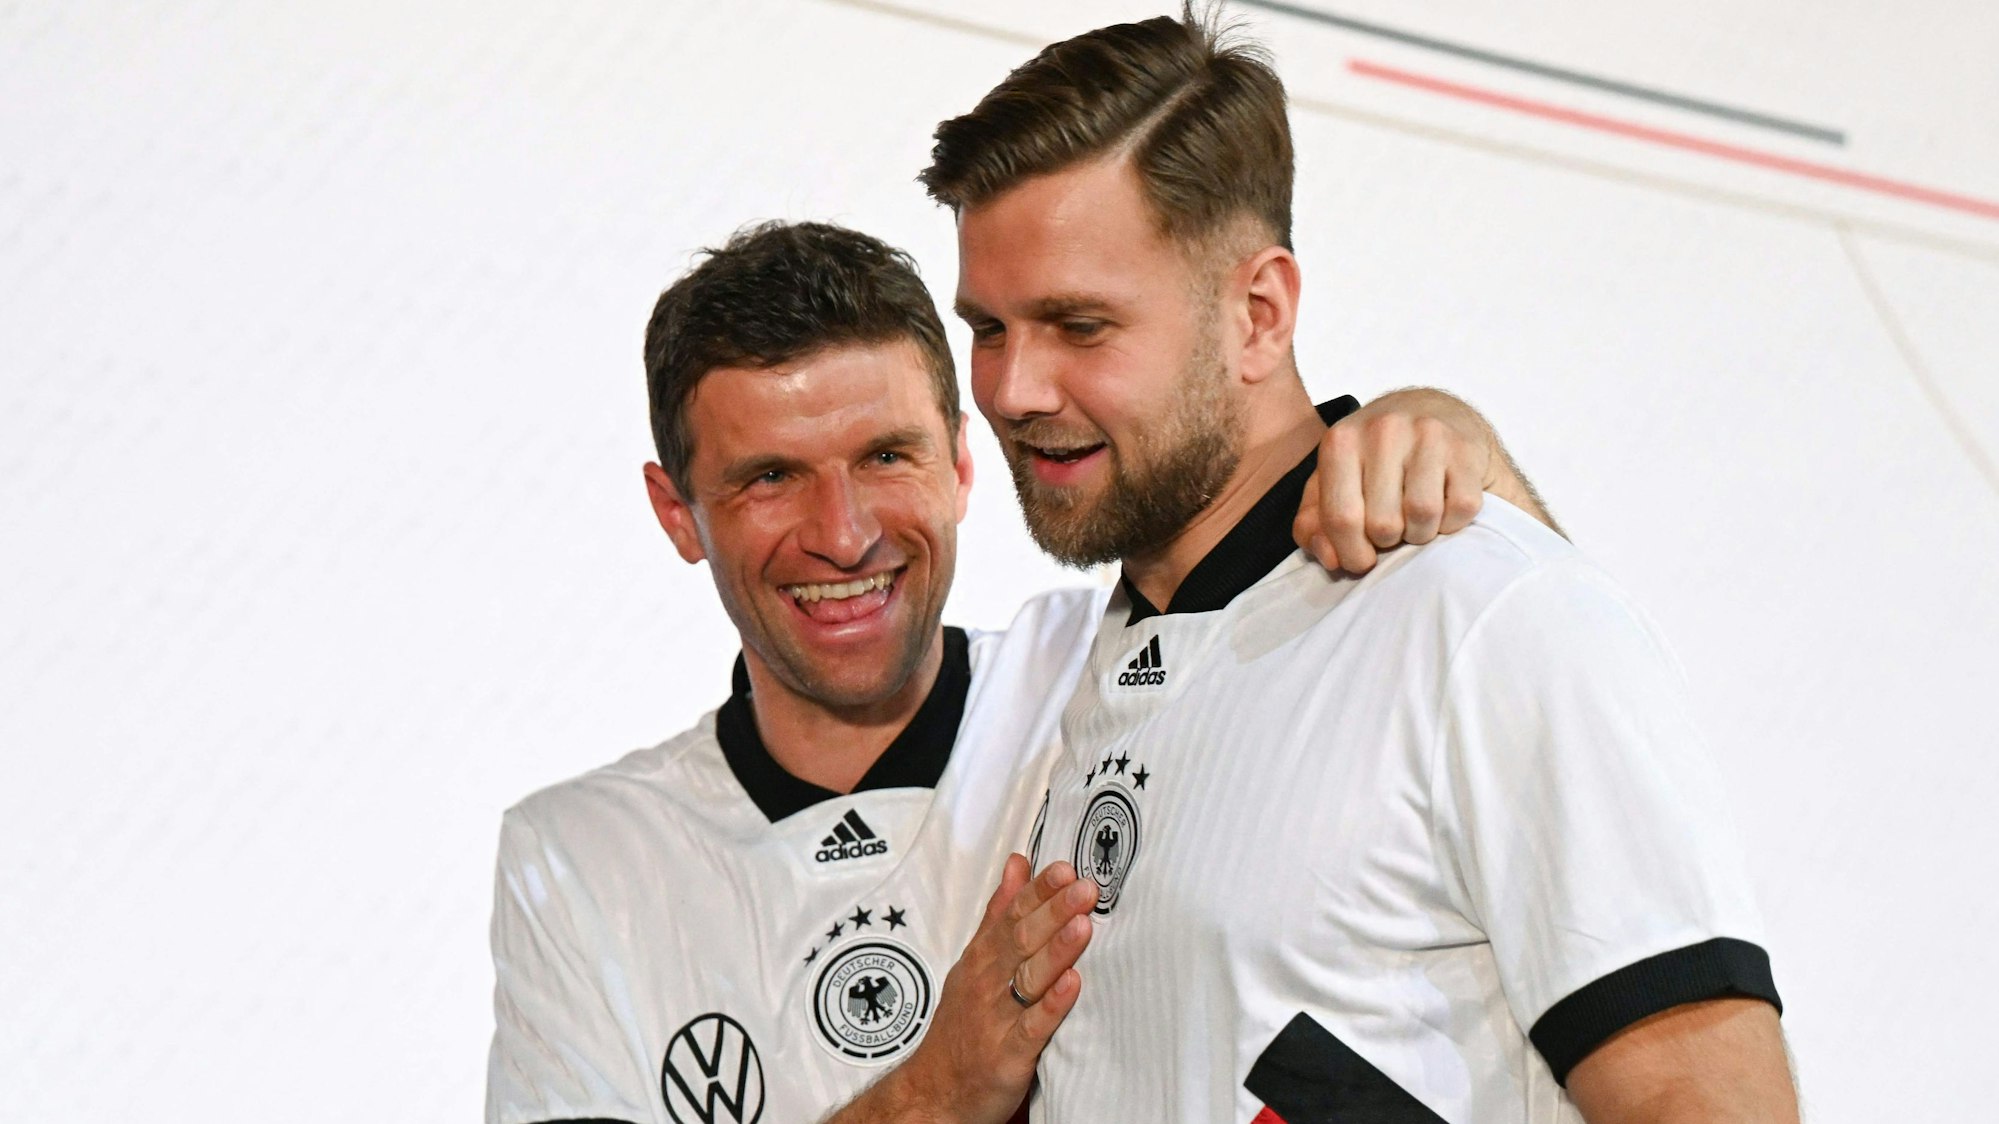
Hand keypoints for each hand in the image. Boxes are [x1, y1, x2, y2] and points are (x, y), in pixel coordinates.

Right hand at [828, 855, 1097, 1122]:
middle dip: (1053, 911)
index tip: (1064, 868)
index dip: (1038, 891)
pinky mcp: (1007, 1056)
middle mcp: (987, 983)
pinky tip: (1072, 985)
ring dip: (1056, 950)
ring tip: (1082, 924)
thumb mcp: (974, 960)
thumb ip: (999, 912)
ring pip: (1027, 978)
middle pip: (1021, 940)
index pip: (1011, 915)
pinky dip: (1051, 1006)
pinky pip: (1031, 1028)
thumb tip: (1018, 864)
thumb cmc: (962, 1023)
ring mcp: (996, 1019)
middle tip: (1083, 887)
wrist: (934, 1091)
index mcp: (983, 958)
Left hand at [1294, 388, 1549, 573]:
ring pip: (1423, 516)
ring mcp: (1429, 435)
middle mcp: (1383, 430)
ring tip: (1414, 518)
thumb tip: (1329, 558)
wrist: (1433, 410)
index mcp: (1341, 441)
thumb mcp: (1331, 484)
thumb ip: (1313, 525)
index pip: (1341, 519)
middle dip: (1387, 541)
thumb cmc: (1374, 458)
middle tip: (1391, 528)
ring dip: (1420, 532)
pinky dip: (1452, 521)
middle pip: (1384, 525)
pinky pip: (1460, 509)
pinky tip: (1442, 505)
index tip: (1361, 559)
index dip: (1350, 553)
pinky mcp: (1467, 448)